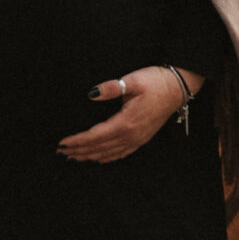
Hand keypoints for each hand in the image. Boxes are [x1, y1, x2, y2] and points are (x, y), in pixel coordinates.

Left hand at [59, 66, 202, 163]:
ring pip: (109, 153)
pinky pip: (121, 153)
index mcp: (126, 122)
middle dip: (79, 151)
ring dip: (90, 156)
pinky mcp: (142, 138)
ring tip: (74, 157)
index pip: (95, 136)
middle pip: (99, 148)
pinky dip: (107, 157)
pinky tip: (99, 159)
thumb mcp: (133, 80)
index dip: (78, 141)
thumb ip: (111, 88)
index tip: (62, 143)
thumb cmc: (155, 82)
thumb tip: (91, 94)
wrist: (178, 87)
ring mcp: (138, 139)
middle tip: (60, 153)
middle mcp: (131, 135)